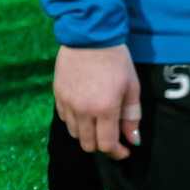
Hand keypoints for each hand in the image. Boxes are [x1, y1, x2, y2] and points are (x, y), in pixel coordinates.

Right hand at [54, 44, 140, 159]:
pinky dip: (75, 120)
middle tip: (112, 138)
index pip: (107, 145)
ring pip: (74, 132)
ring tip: (98, 123)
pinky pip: (64, 117)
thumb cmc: (116, 61)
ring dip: (87, 133)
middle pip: (88, 144)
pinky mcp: (57, 93)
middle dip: (102, 146)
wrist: (89, 36)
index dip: (117, 153)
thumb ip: (131, 117)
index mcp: (104, 109)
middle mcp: (82, 109)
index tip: (125, 150)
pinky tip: (84, 110)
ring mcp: (67, 101)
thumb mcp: (131, 88)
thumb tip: (132, 140)